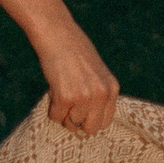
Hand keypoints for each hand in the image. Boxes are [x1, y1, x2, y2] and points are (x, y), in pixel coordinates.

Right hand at [35, 19, 120, 135]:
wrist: (57, 34)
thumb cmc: (74, 51)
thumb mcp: (96, 73)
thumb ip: (96, 95)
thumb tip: (82, 128)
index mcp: (112, 88)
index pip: (105, 122)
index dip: (90, 120)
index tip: (79, 113)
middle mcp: (102, 94)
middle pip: (91, 129)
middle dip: (77, 123)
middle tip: (67, 108)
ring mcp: (85, 97)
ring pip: (71, 124)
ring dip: (62, 113)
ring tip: (60, 92)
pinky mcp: (66, 97)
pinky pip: (56, 117)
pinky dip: (51, 109)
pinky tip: (52, 91)